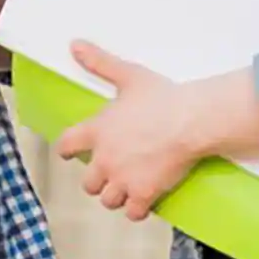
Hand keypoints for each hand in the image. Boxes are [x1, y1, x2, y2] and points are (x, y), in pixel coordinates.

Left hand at [53, 42, 258, 221]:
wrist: (190, 121)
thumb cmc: (162, 97)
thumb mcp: (128, 75)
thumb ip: (99, 62)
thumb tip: (75, 45)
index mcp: (97, 131)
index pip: (67, 145)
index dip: (68, 149)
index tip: (70, 151)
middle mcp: (105, 159)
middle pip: (88, 183)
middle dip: (98, 179)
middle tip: (112, 171)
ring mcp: (123, 180)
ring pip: (108, 200)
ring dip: (116, 195)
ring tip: (128, 187)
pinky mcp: (143, 194)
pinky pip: (132, 213)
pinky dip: (137, 210)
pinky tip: (144, 201)